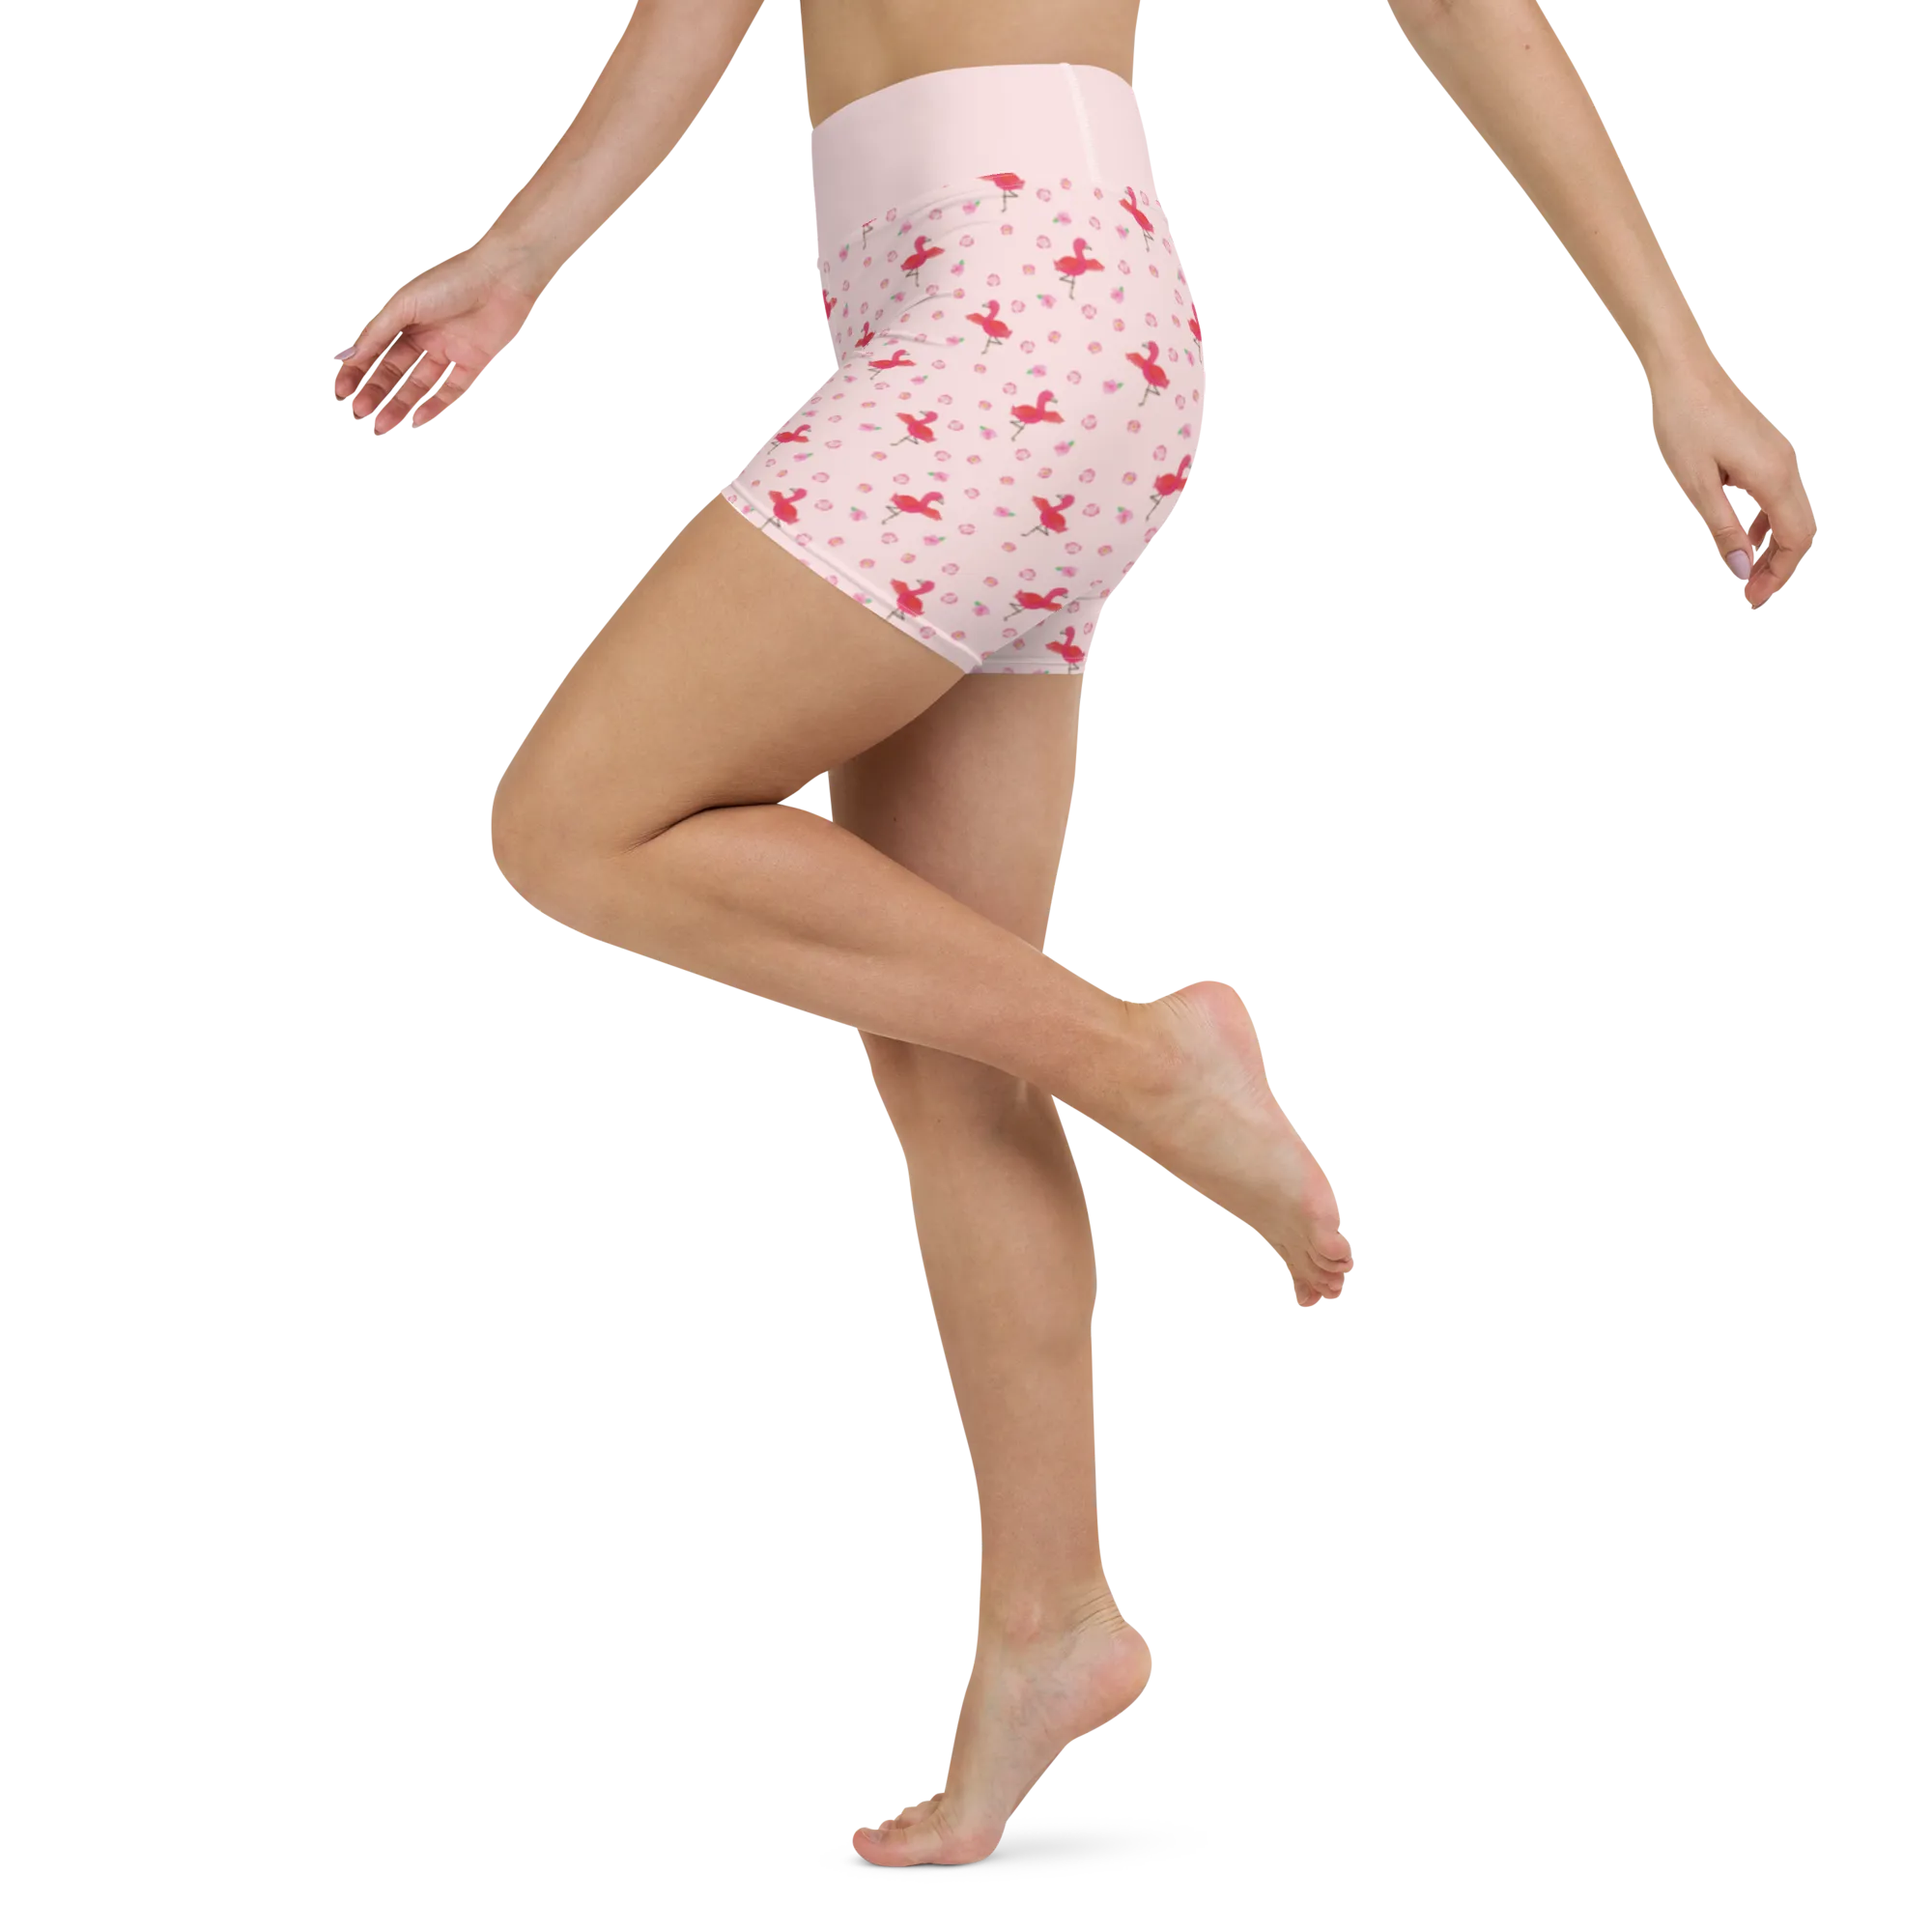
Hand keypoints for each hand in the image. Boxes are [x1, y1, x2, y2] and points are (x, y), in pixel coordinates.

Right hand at [333, 240, 545, 434]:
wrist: (500, 279)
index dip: (358, 371)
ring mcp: (447, 352)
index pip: (375, 351)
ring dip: (400, 404)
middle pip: (394, 372)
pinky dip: (435, 405)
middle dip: (376, 392)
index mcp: (404, 320)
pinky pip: (451, 390)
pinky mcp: (472, 364)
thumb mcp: (405, 305)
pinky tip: (418, 418)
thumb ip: (379, 332)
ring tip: (382, 423)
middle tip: (360, 411)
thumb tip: (352, 355)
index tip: (342, 390)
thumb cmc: (450, 282)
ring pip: (419, 385)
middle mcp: (424, 337)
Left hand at [1647, 352, 1816, 609]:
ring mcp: (1779, 454)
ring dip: (1771, 546)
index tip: (1752, 597)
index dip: (1778, 574)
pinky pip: (1777, 494)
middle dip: (1778, 566)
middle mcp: (1786, 465)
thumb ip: (1724, 529)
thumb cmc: (1686, 422)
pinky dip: (1765, 521)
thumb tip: (1739, 569)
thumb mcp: (1699, 485)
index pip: (1796, 538)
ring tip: (1743, 570)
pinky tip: (1742, 535)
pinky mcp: (1767, 449)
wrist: (1685, 371)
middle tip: (1749, 592)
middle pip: (1800, 529)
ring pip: (1790, 513)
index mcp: (1774, 477)